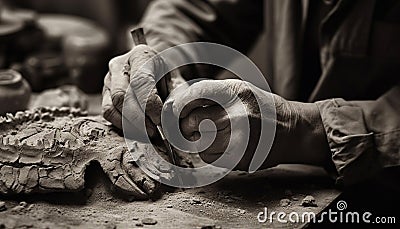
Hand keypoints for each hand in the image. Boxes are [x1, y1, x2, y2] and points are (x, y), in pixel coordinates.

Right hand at [102, 45, 172, 139]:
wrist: (152, 67)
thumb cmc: (166, 74)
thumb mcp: (174, 79)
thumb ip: (174, 95)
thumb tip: (171, 116)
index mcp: (140, 55)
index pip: (140, 82)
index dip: (149, 105)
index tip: (160, 120)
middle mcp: (119, 65)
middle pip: (122, 96)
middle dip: (139, 119)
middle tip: (155, 131)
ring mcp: (108, 79)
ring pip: (112, 106)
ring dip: (130, 125)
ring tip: (148, 133)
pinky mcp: (104, 93)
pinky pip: (107, 113)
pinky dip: (122, 125)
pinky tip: (137, 131)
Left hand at [168, 79, 329, 170]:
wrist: (292, 130)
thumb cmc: (261, 108)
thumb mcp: (239, 90)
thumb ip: (211, 95)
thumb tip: (177, 104)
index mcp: (235, 92)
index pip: (194, 95)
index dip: (178, 104)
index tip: (173, 110)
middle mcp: (237, 114)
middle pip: (192, 122)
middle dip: (185, 126)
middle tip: (190, 126)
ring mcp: (240, 139)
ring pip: (198, 144)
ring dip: (198, 141)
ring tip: (214, 136)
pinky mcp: (240, 158)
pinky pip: (209, 158)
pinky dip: (209, 153)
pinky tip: (223, 146)